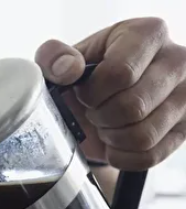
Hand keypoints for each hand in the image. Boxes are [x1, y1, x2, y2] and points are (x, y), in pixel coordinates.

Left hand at [36, 18, 185, 169]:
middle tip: (93, 111)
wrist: (100, 102)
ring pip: (143, 136)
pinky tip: (115, 141)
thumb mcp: (61, 61)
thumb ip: (53, 57)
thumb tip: (67, 69)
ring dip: (112, 137)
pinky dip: (122, 156)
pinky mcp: (185, 129)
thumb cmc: (84, 77)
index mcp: (147, 34)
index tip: (84, 93)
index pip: (120, 73)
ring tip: (105, 124)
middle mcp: (177, 60)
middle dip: (100, 116)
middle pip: (133, 106)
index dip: (92, 93)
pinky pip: (149, 156)